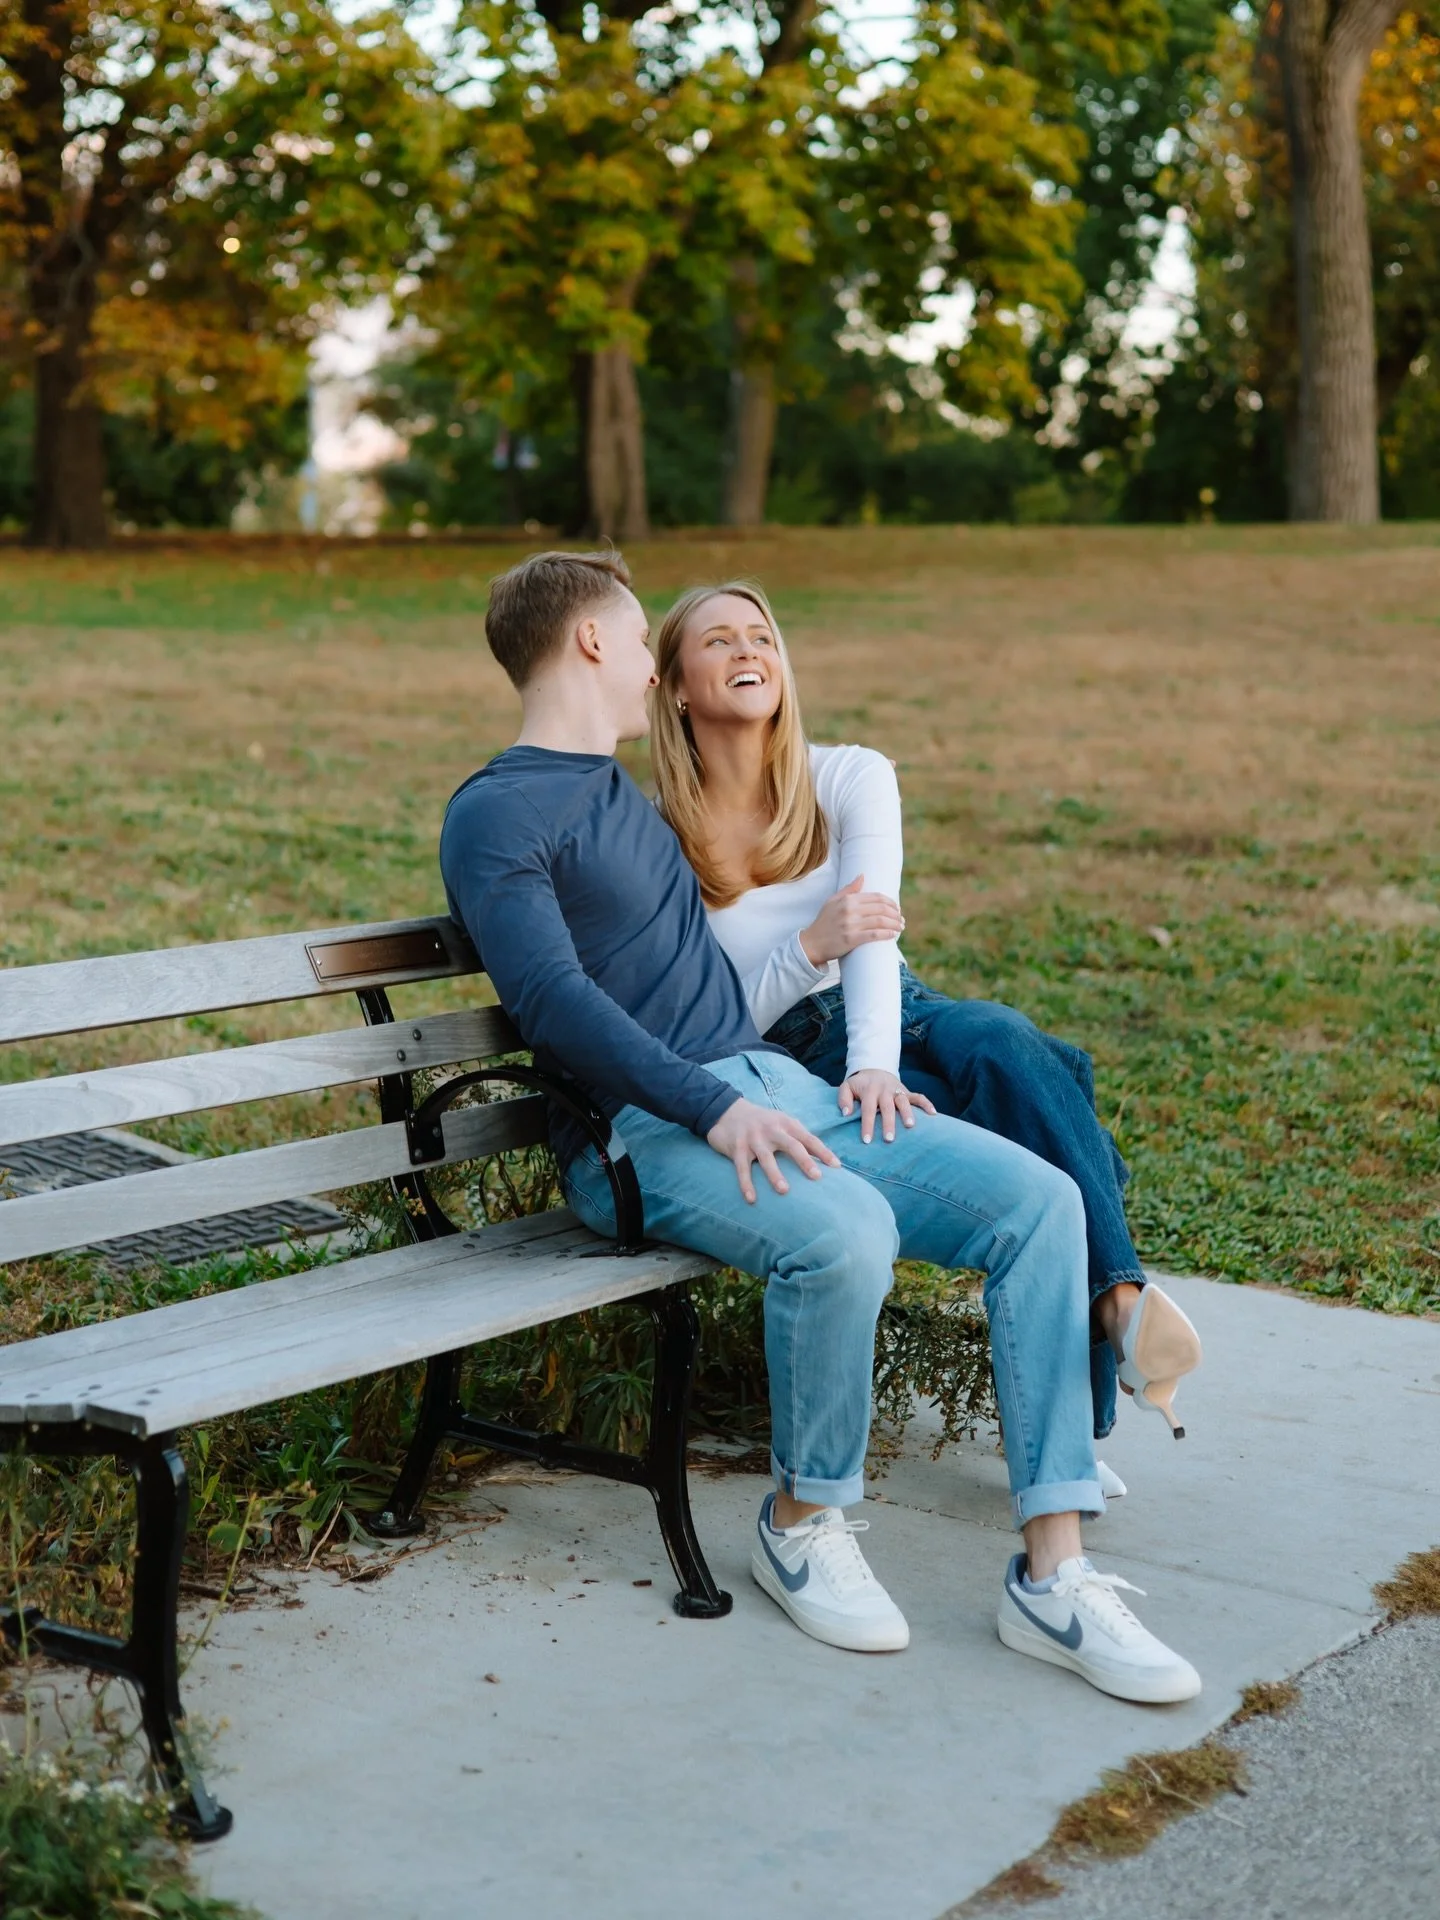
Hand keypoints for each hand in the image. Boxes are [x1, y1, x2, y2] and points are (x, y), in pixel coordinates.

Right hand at [706, 1097, 841, 1203]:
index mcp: (786, 1124)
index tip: (836, 1166)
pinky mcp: (737, 1148)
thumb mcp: (781, 1123)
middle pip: (791, 1145)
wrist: (726, 1110)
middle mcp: (772, 1130)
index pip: (808, 1138)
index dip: (823, 1151)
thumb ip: (798, 1137)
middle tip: (816, 1177)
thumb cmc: (761, 1122)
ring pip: (766, 1158)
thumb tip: (821, 1158)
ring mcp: (753, 1138)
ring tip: (784, 1190)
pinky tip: (751, 1199)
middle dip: (804, 1161)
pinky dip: (746, 1184)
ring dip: (775, 1174)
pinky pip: (742, 1168)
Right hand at [799, 875, 904, 966]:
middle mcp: (849, 910)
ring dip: (894, 924)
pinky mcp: (851, 939)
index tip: (897, 908)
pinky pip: (874, 935)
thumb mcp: (832, 901)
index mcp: (847, 900)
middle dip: (895, 913)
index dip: (890, 902)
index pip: (876, 897)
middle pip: (881, 908)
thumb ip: (848, 889)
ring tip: (900, 927)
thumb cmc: (823, 922)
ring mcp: (850, 925)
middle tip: (901, 919)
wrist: (811, 943)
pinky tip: (893, 934)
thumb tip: (862, 876)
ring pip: (880, 921)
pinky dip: (886, 934)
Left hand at [838, 1070, 936, 1144]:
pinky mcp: (906, 1091)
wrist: (874, 1068)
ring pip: (903, 1101)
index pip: (868, 1109)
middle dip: (888, 1123)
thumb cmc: (860, 1084)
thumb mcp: (847, 1086)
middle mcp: (884, 1090)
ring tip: (910, 1127)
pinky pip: (918, 1096)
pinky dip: (926, 1103)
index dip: (867, 1125)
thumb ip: (843, 1098)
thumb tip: (846, 1114)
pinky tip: (933, 1114)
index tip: (867, 1140)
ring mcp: (897, 1090)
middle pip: (887, 1107)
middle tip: (889, 1139)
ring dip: (907, 1113)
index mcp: (869, 1090)